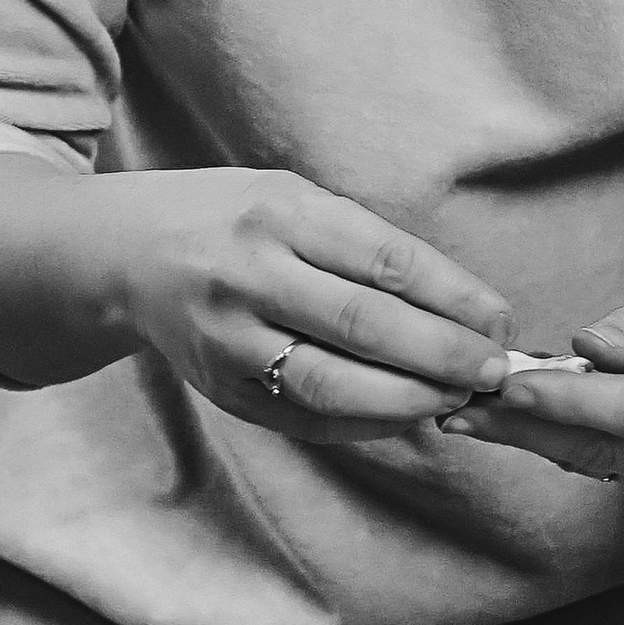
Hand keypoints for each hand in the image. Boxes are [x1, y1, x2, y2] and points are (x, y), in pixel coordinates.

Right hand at [91, 169, 515, 442]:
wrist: (123, 256)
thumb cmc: (231, 221)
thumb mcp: (292, 200)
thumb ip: (365, 249)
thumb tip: (464, 311)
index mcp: (278, 214)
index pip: (386, 263)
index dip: (455, 299)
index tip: (500, 324)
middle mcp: (249, 277)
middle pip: (366, 328)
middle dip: (443, 356)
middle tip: (492, 373)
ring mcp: (228, 340)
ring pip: (334, 386)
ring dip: (408, 400)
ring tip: (454, 399)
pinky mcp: (220, 390)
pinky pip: (305, 419)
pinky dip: (365, 424)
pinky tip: (402, 415)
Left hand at [440, 269, 623, 503]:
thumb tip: (587, 350)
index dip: (571, 402)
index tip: (509, 384)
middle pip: (611, 451)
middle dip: (528, 429)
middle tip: (458, 407)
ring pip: (603, 466)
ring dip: (531, 442)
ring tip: (464, 416)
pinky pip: (612, 469)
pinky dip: (558, 445)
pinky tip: (507, 424)